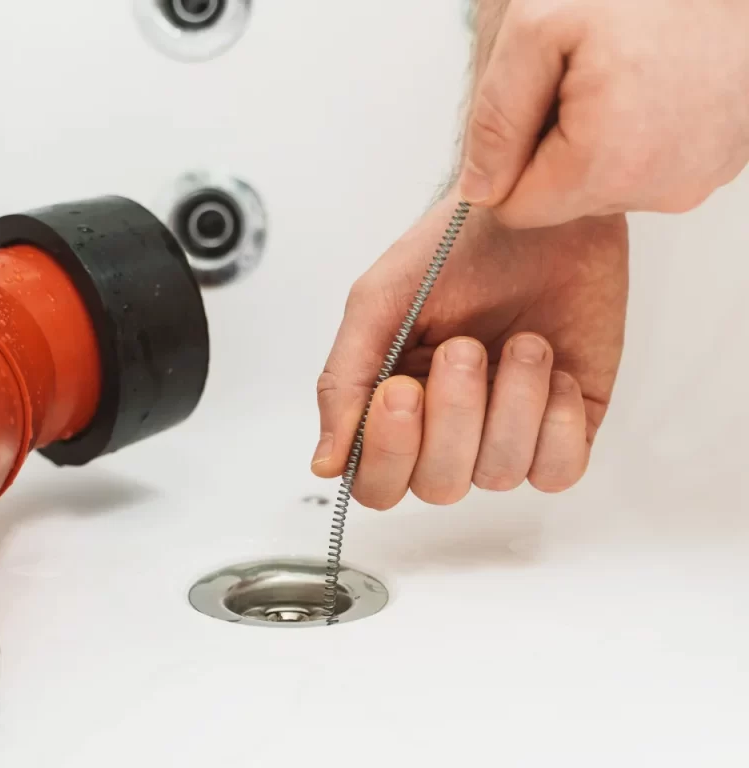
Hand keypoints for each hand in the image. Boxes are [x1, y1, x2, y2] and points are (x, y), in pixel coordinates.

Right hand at [311, 194, 627, 508]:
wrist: (538, 206)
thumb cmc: (454, 246)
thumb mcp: (377, 303)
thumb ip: (343, 383)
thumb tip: (325, 464)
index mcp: (393, 407)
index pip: (376, 482)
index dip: (388, 452)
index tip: (401, 389)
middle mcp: (448, 429)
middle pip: (438, 486)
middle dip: (454, 416)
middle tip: (464, 348)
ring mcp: (508, 430)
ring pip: (498, 475)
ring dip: (511, 403)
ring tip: (522, 343)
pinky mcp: (565, 423)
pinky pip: (559, 471)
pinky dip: (555, 422)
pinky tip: (553, 370)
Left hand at [460, 0, 748, 227]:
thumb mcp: (538, 31)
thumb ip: (496, 118)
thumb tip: (479, 187)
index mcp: (608, 164)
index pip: (517, 209)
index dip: (510, 157)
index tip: (537, 103)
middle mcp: (660, 187)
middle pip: (562, 201)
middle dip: (554, 147)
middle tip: (583, 80)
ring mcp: (694, 178)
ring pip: (604, 188)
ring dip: (596, 141)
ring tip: (621, 78)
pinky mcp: (718, 164)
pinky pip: (649, 171)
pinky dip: (637, 136)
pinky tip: (651, 88)